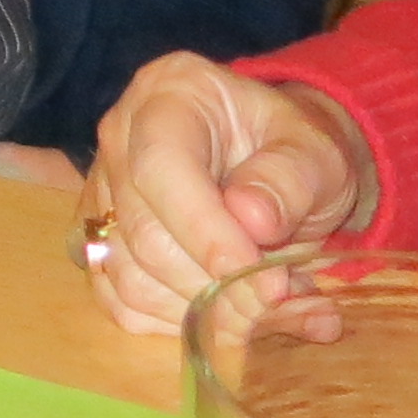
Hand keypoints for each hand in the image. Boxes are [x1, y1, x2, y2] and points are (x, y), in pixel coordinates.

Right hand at [79, 53, 373, 336]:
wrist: (275, 164)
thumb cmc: (293, 152)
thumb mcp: (316, 154)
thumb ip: (291, 180)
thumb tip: (252, 219)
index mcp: (169, 95)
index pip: (160, 166)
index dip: (207, 232)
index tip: (267, 281)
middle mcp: (119, 136)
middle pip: (142, 231)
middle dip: (216, 283)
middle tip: (277, 296)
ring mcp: (102, 190)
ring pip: (127, 275)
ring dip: (200, 310)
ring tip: (260, 304)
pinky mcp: (101, 240)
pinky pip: (120, 301)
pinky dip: (175, 322)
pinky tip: (221, 311)